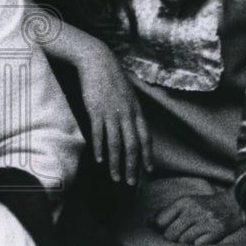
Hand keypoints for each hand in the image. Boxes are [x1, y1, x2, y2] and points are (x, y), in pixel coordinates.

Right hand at [77, 39, 152, 184]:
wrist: (98, 62)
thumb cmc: (113, 79)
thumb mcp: (129, 96)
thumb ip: (132, 113)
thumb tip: (134, 129)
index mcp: (137, 111)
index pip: (145, 138)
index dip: (147, 155)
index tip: (149, 171)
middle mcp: (127, 114)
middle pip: (132, 146)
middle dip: (133, 167)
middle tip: (131, 184)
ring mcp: (111, 113)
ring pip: (116, 144)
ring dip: (116, 163)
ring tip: (116, 178)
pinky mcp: (96, 111)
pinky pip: (99, 134)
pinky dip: (100, 149)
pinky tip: (100, 161)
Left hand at [147, 185, 244, 244]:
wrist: (234, 203)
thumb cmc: (206, 205)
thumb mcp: (187, 202)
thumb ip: (167, 211)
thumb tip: (147, 221)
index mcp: (184, 202)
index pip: (160, 220)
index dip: (160, 228)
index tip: (164, 228)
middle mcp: (193, 210)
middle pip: (170, 235)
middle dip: (173, 237)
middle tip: (181, 232)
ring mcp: (205, 221)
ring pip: (183, 241)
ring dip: (186, 241)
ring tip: (194, 233)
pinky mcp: (216, 231)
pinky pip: (197, 245)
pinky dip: (199, 243)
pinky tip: (203, 236)